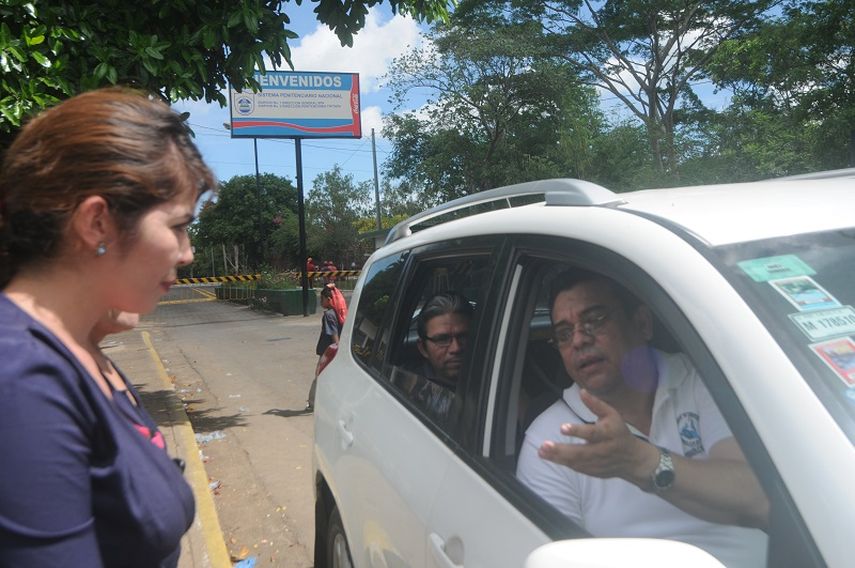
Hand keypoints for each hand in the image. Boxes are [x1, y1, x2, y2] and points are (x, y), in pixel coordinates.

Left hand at [537, 389, 656, 481]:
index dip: (577, 431)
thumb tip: (582, 391)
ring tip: (541, 451)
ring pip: (576, 462)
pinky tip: (550, 457)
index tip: (562, 428)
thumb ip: (596, 405)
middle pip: (581, 452)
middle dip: (561, 450)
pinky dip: (563, 463)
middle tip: (544, 445)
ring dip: (557, 457)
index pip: (592, 433)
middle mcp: (602, 450)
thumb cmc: (619, 432)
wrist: (632, 459)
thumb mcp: (612, 415)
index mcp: (608, 434)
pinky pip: (577, 468)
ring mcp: (597, 463)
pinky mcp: (594, 471)